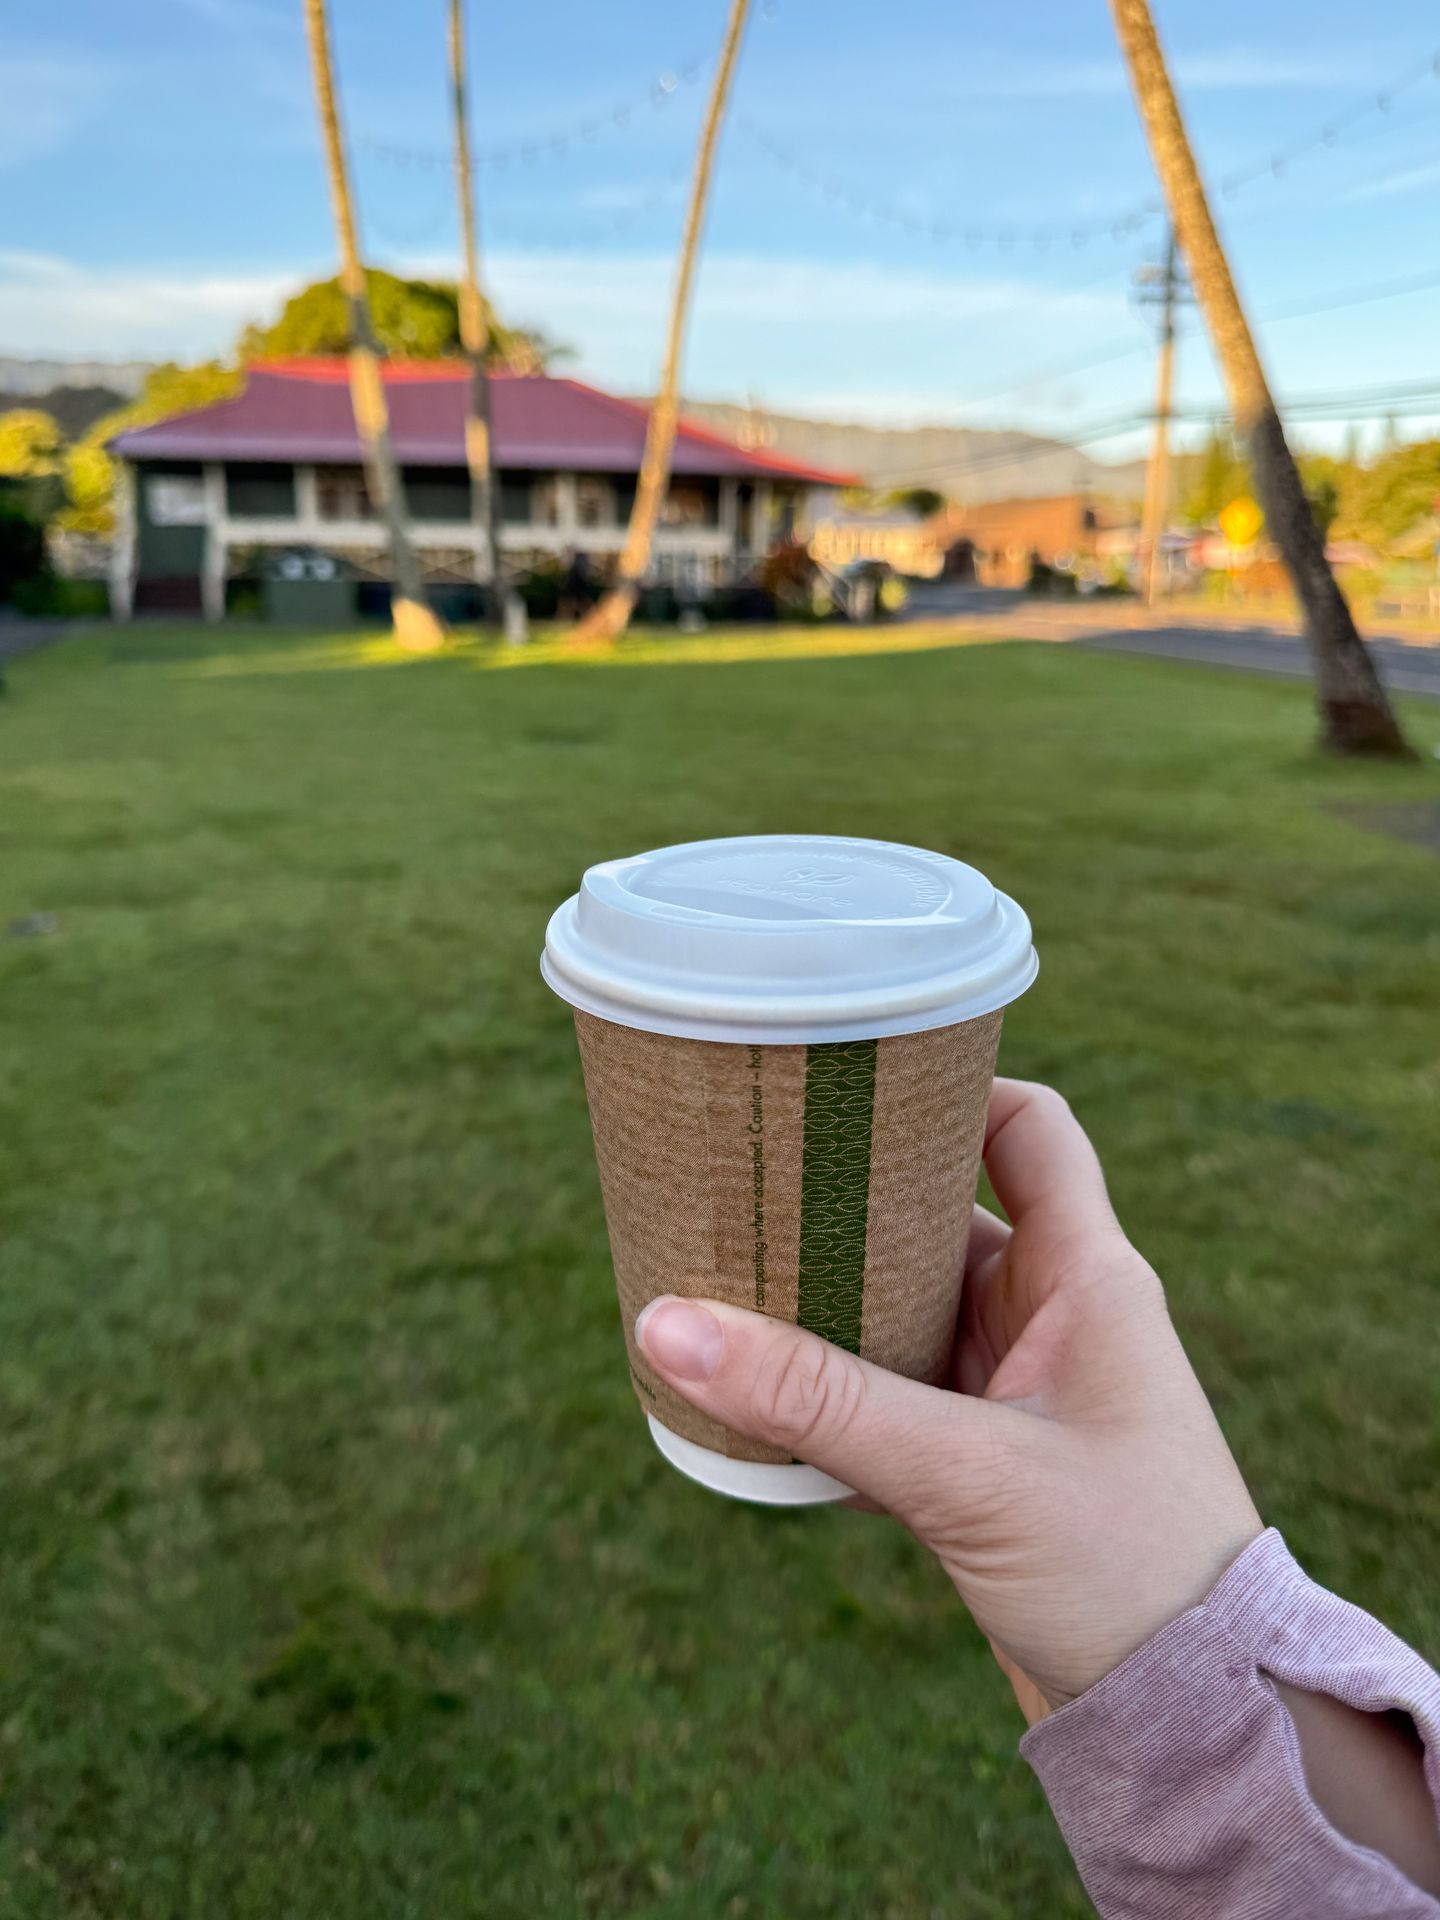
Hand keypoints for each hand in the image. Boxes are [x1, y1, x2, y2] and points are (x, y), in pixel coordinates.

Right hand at [635, 1077, 1262, 1720]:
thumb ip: (818, 1402)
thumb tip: (667, 1325)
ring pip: (908, 1306)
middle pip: (940, 1213)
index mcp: (1085, 1275)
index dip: (949, 1084)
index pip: (1028, 1128)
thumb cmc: (1125, 1573)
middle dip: (846, 1200)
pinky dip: (833, 1388)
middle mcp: (1052, 1314)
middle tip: (745, 1178)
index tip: (847, 1073)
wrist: (1189, 1719)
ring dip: (830, 1300)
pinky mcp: (988, 1459)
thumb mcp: (964, 1472)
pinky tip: (759, 1398)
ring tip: (726, 1276)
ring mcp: (1018, 1387)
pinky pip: (895, 1390)